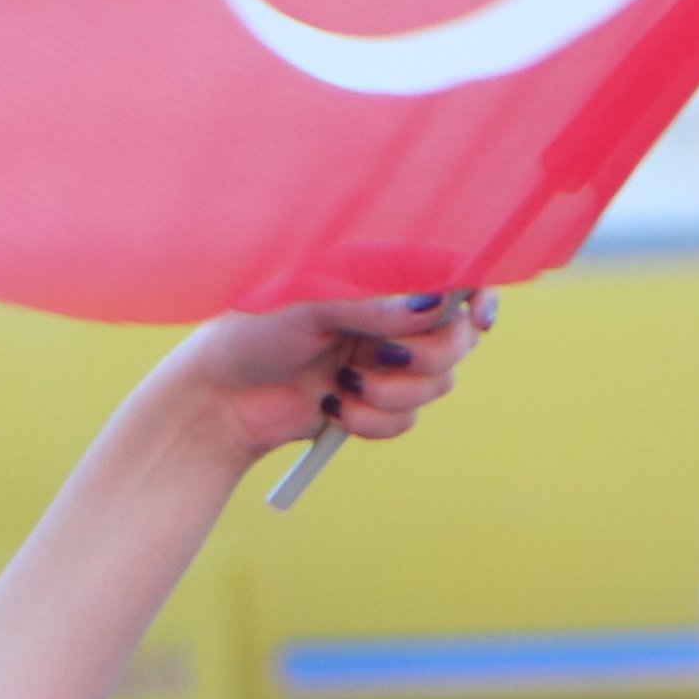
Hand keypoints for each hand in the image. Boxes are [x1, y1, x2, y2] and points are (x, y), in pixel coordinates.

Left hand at [160, 290, 494, 467]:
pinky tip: (332, 407)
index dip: (476, 295)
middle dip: (426, 356)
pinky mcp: (375, 405)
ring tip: (342, 385)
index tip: (478, 318)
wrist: (219, 399)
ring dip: (390, 393)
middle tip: (381, 358)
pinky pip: (405, 421)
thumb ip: (370, 304)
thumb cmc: (251, 332)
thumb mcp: (307, 304)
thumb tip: (431, 305)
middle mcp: (389, 318)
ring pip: (437, 385)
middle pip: (457, 338)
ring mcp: (386, 364)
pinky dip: (370, 420)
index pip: (450, 277)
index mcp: (377, 277)